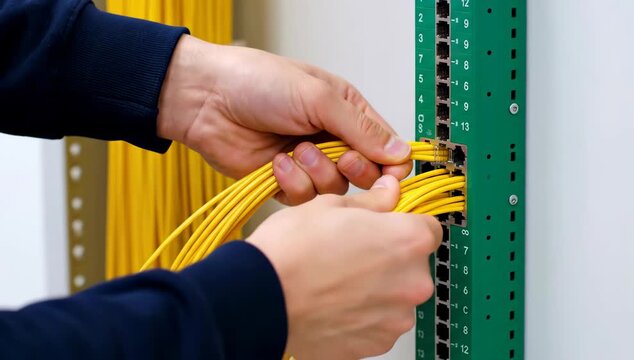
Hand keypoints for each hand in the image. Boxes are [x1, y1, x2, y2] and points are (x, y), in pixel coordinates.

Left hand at [157, 35, 411, 204]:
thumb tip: (401, 152)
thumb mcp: (318, 98)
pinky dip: (292, 183)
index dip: (390, 165)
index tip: (386, 173)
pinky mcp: (285, 183)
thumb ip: (361, 129)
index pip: (387, 148)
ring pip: (335, 190)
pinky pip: (304, 199)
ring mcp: (309, 163)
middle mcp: (332, 140)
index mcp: (347, 113)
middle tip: (341, 158)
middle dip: (354, 170)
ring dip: (317, 173)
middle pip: (366, 175)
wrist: (206, 100)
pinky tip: (276, 163)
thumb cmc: (258, 83)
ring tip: (295, 151)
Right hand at [247, 175, 441, 358]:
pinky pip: (378, 323)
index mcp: (407, 241)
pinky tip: (334, 302)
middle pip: (413, 265)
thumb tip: (388, 193)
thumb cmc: (291, 252)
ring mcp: (395, 319)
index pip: (429, 227)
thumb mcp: (331, 206)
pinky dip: (363, 314)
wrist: (259, 298)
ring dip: (377, 289)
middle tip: (353, 253)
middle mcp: (412, 283)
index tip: (388, 227)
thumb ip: (373, 202)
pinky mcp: (375, 344)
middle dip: (389, 258)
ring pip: (396, 296)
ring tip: (338, 280)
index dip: (405, 224)